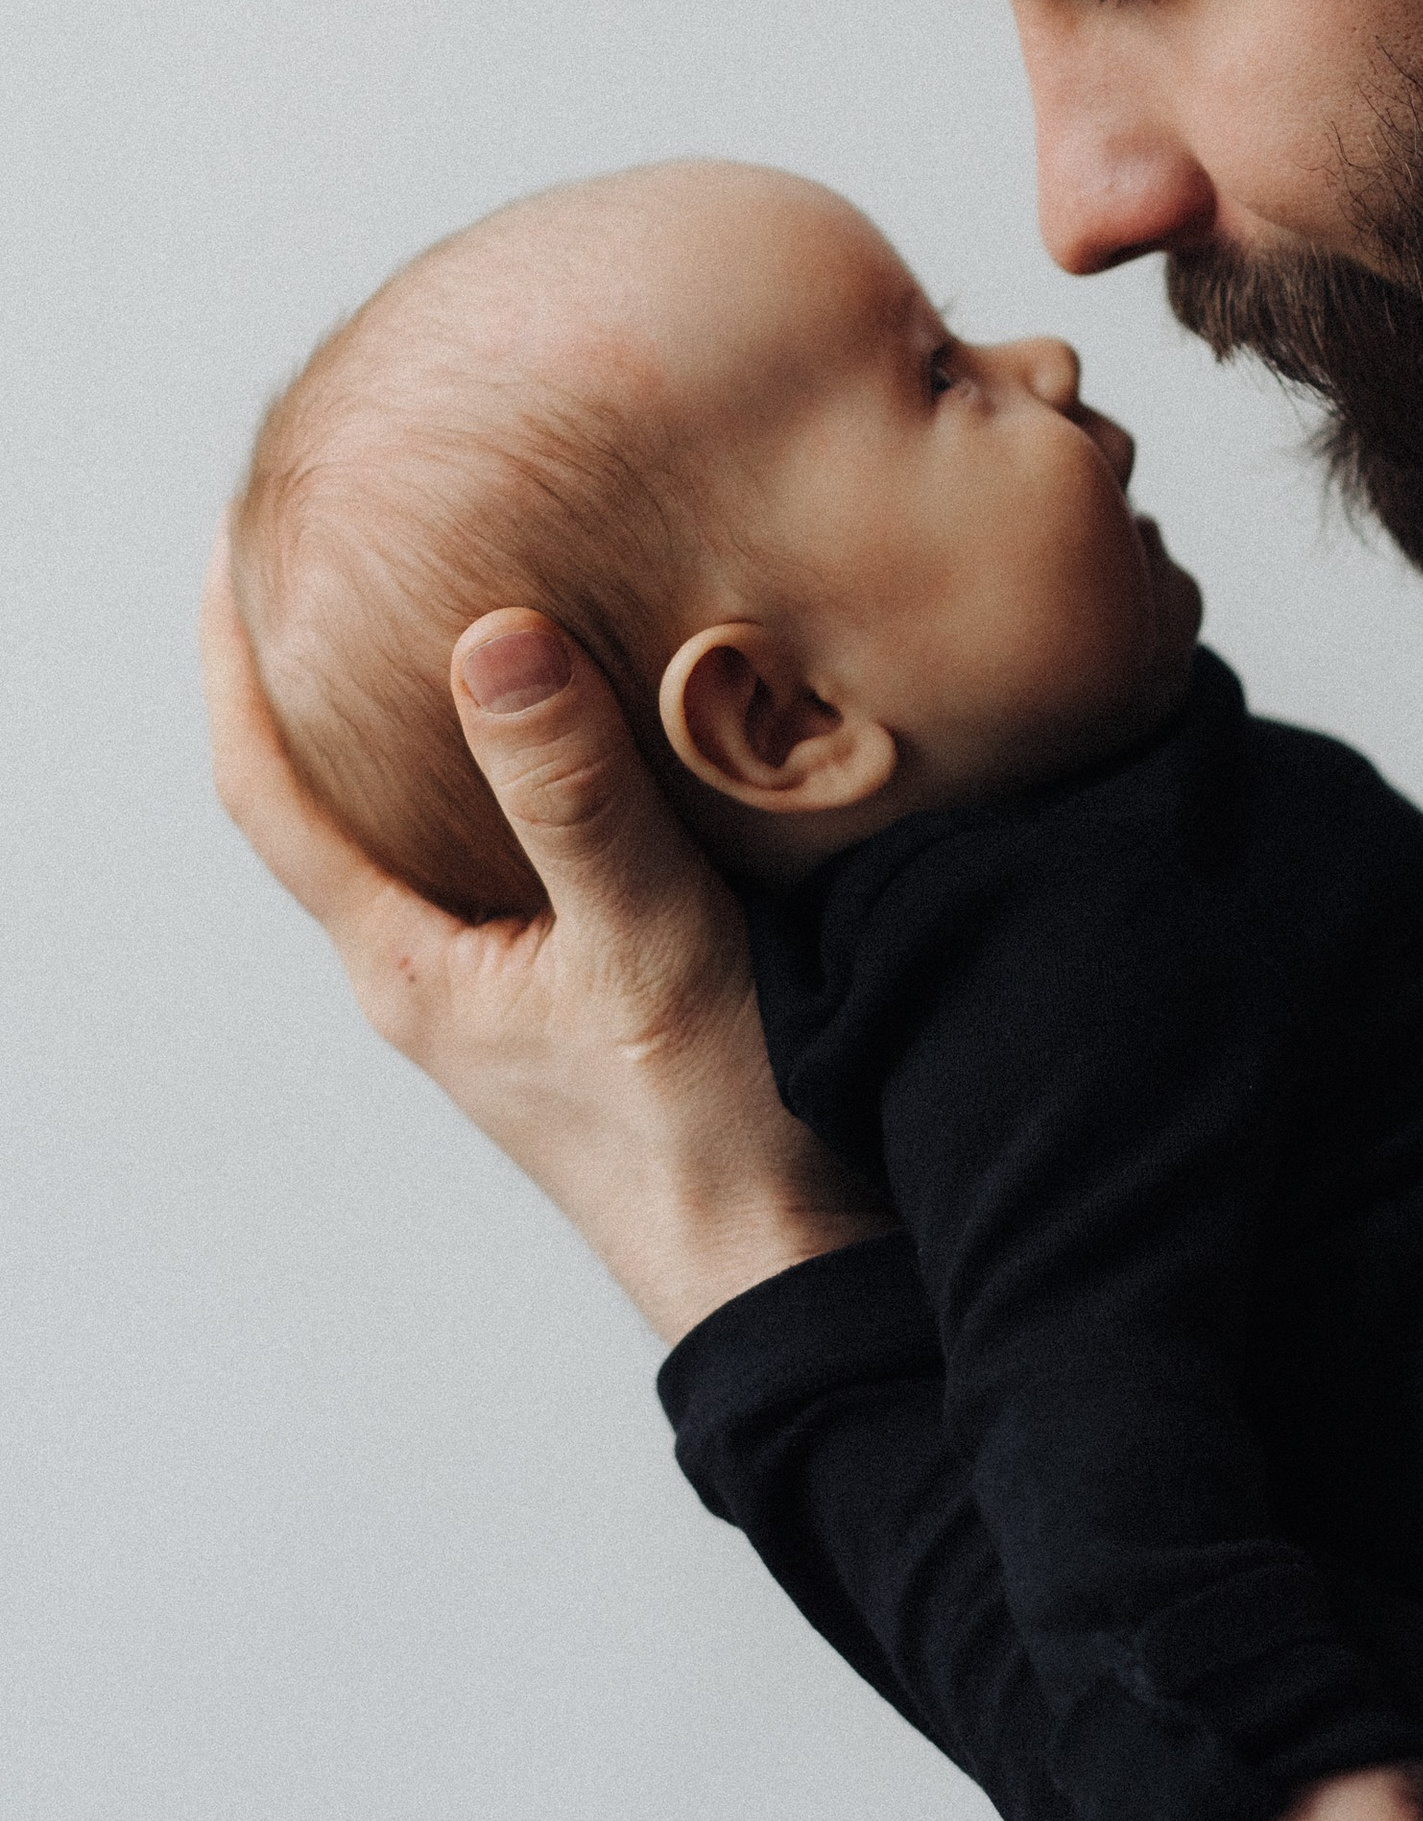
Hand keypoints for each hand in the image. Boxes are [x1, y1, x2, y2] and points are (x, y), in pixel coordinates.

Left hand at [201, 529, 888, 1338]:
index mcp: (410, 964)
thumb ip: (574, 797)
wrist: (797, 1279)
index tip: (228, 545)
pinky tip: (595, 714)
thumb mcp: (646, 943)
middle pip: (336, 795)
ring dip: (427, 718)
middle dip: (320, 668)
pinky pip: (529, 849)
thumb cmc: (711, 1140)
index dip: (229, 663)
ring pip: (436, 823)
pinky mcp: (595, 987)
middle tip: (337, 541)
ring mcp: (514, 987)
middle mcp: (442, 972)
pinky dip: (529, 766)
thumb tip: (491, 642)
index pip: (269, 790)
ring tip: (454, 593)